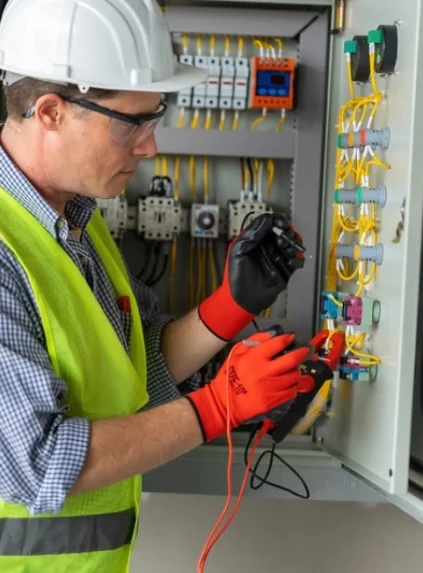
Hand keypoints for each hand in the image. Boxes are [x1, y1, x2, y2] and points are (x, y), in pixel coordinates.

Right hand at [186, 332, 312, 441]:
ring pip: (294, 376)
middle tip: (305, 350)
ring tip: (290, 370)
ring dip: (295, 371)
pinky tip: (286, 384)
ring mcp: (272, 387)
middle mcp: (266, 371)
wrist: (225, 403)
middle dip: (302, 353)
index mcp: (256, 357)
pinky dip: (291, 386)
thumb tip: (272, 334)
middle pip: (292, 360)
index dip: (287, 338)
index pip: (278, 344)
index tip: (291, 337)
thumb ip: (255, 340)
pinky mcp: (275, 400)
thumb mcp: (237, 352)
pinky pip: (292, 391)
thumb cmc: (230, 375)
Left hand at [198, 213, 305, 340]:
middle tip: (283, 239)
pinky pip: (296, 259)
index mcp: (255, 239)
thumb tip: (267, 219)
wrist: (244, 300)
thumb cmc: (237, 275)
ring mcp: (277, 257)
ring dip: (292, 244)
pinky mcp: (285, 269)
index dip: (277, 220)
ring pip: (291, 244)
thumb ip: (252, 233)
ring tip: (286, 250)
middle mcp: (267, 245)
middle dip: (286, 232)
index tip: (282, 224)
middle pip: (283, 231)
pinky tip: (290, 261)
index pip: (269, 223)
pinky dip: (296, 258)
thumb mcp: (239, 250)